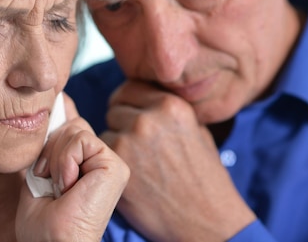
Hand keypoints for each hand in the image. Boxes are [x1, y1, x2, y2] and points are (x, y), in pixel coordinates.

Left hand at [16, 93, 129, 241]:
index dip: (57, 123)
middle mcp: (101, 161)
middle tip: (48, 180)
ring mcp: (111, 163)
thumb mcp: (43, 168)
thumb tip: (62, 99)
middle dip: (50, 149)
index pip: (74, 124)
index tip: (47, 142)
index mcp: (86, 162)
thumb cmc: (44, 222)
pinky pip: (82, 140)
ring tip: (58, 187)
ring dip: (56, 159)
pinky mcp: (115, 166)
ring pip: (75, 130)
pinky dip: (65, 161)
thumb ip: (55, 138)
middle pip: (71, 124)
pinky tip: (69, 186)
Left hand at [100, 80, 255, 241]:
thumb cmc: (204, 178)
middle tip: (133, 142)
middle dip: (120, 121)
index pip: (130, 88)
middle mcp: (149, 117)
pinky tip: (130, 174)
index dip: (129, 103)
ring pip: (106, 128)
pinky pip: (102, 151)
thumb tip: (147, 98)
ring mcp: (130, 139)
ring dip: (115, 140)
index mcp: (172, 105)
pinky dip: (109, 161)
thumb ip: (170, 111)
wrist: (206, 219)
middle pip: (115, 106)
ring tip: (136, 160)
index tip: (131, 115)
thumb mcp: (197, 131)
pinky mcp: (117, 163)